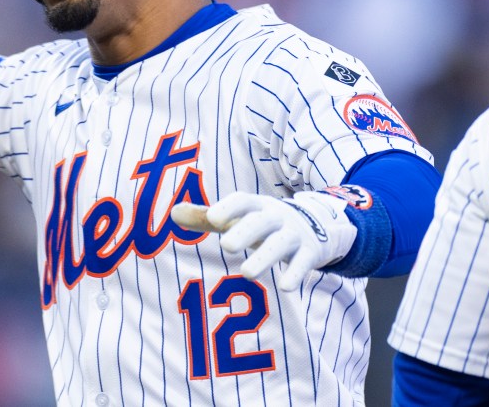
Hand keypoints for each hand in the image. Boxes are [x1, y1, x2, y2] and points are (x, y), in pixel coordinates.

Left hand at [171, 191, 356, 290]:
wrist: (316, 224)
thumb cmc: (264, 222)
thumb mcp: (239, 216)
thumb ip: (206, 217)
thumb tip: (173, 214)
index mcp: (256, 205)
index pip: (242, 201)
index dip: (228, 207)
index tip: (213, 218)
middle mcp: (276, 217)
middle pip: (260, 222)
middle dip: (245, 231)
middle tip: (226, 245)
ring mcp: (294, 234)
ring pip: (280, 244)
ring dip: (265, 257)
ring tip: (246, 273)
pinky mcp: (309, 252)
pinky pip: (303, 263)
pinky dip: (295, 273)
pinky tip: (285, 286)